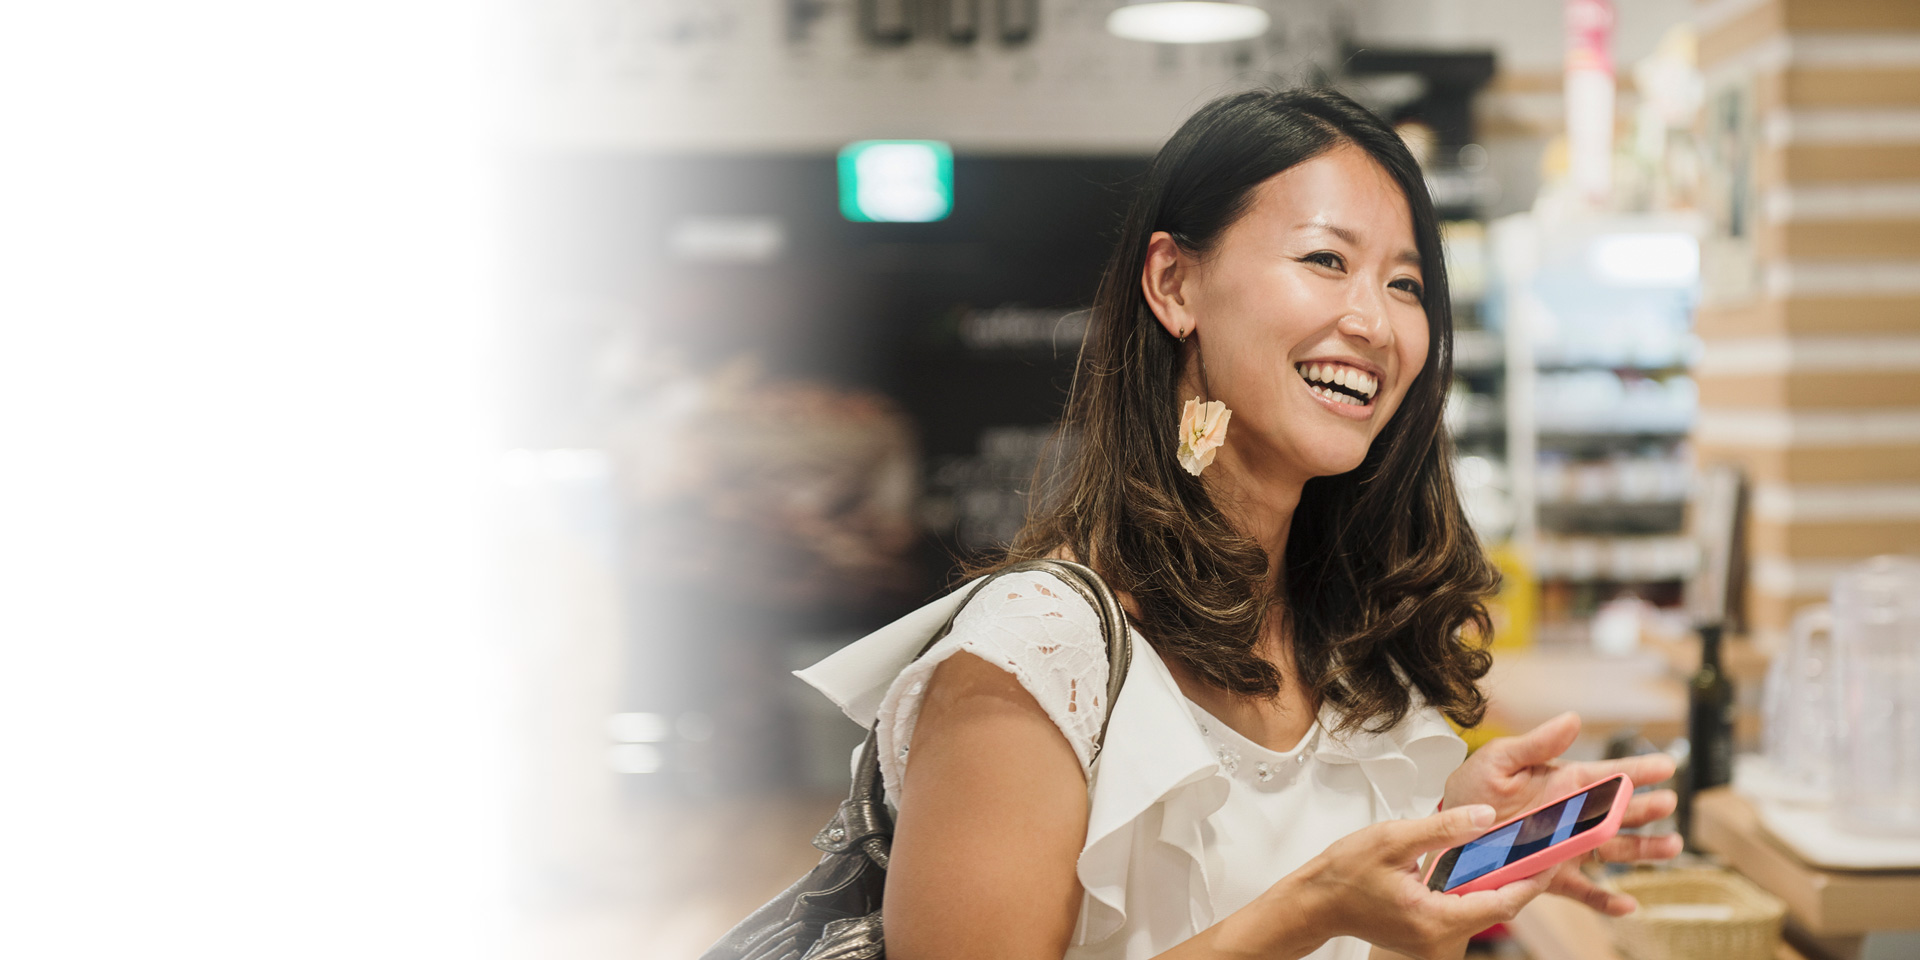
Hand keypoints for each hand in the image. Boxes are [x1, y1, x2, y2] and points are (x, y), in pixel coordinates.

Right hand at [1278, 805, 1551, 959]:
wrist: (1317, 903)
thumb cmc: (1345, 873)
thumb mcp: (1393, 839)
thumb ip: (1444, 828)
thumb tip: (1487, 817)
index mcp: (1435, 919)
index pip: (1503, 902)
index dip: (1533, 876)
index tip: (1555, 853)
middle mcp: (1440, 940)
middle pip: (1498, 909)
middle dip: (1522, 878)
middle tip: (1542, 845)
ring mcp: (1435, 944)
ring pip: (1484, 913)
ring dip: (1500, 884)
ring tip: (1517, 851)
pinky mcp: (1430, 939)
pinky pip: (1466, 915)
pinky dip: (1478, 893)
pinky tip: (1482, 868)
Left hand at [1442, 712, 1682, 915]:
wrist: (1450, 830)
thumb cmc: (1474, 789)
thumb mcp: (1500, 759)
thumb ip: (1537, 743)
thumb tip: (1572, 719)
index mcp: (1564, 783)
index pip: (1608, 774)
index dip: (1638, 770)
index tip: (1666, 767)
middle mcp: (1574, 816)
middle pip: (1619, 813)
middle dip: (1645, 808)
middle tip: (1667, 804)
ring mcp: (1568, 847)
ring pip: (1614, 851)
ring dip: (1643, 849)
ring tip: (1671, 846)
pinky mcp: (1554, 876)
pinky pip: (1584, 891)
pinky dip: (1606, 900)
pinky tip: (1627, 905)